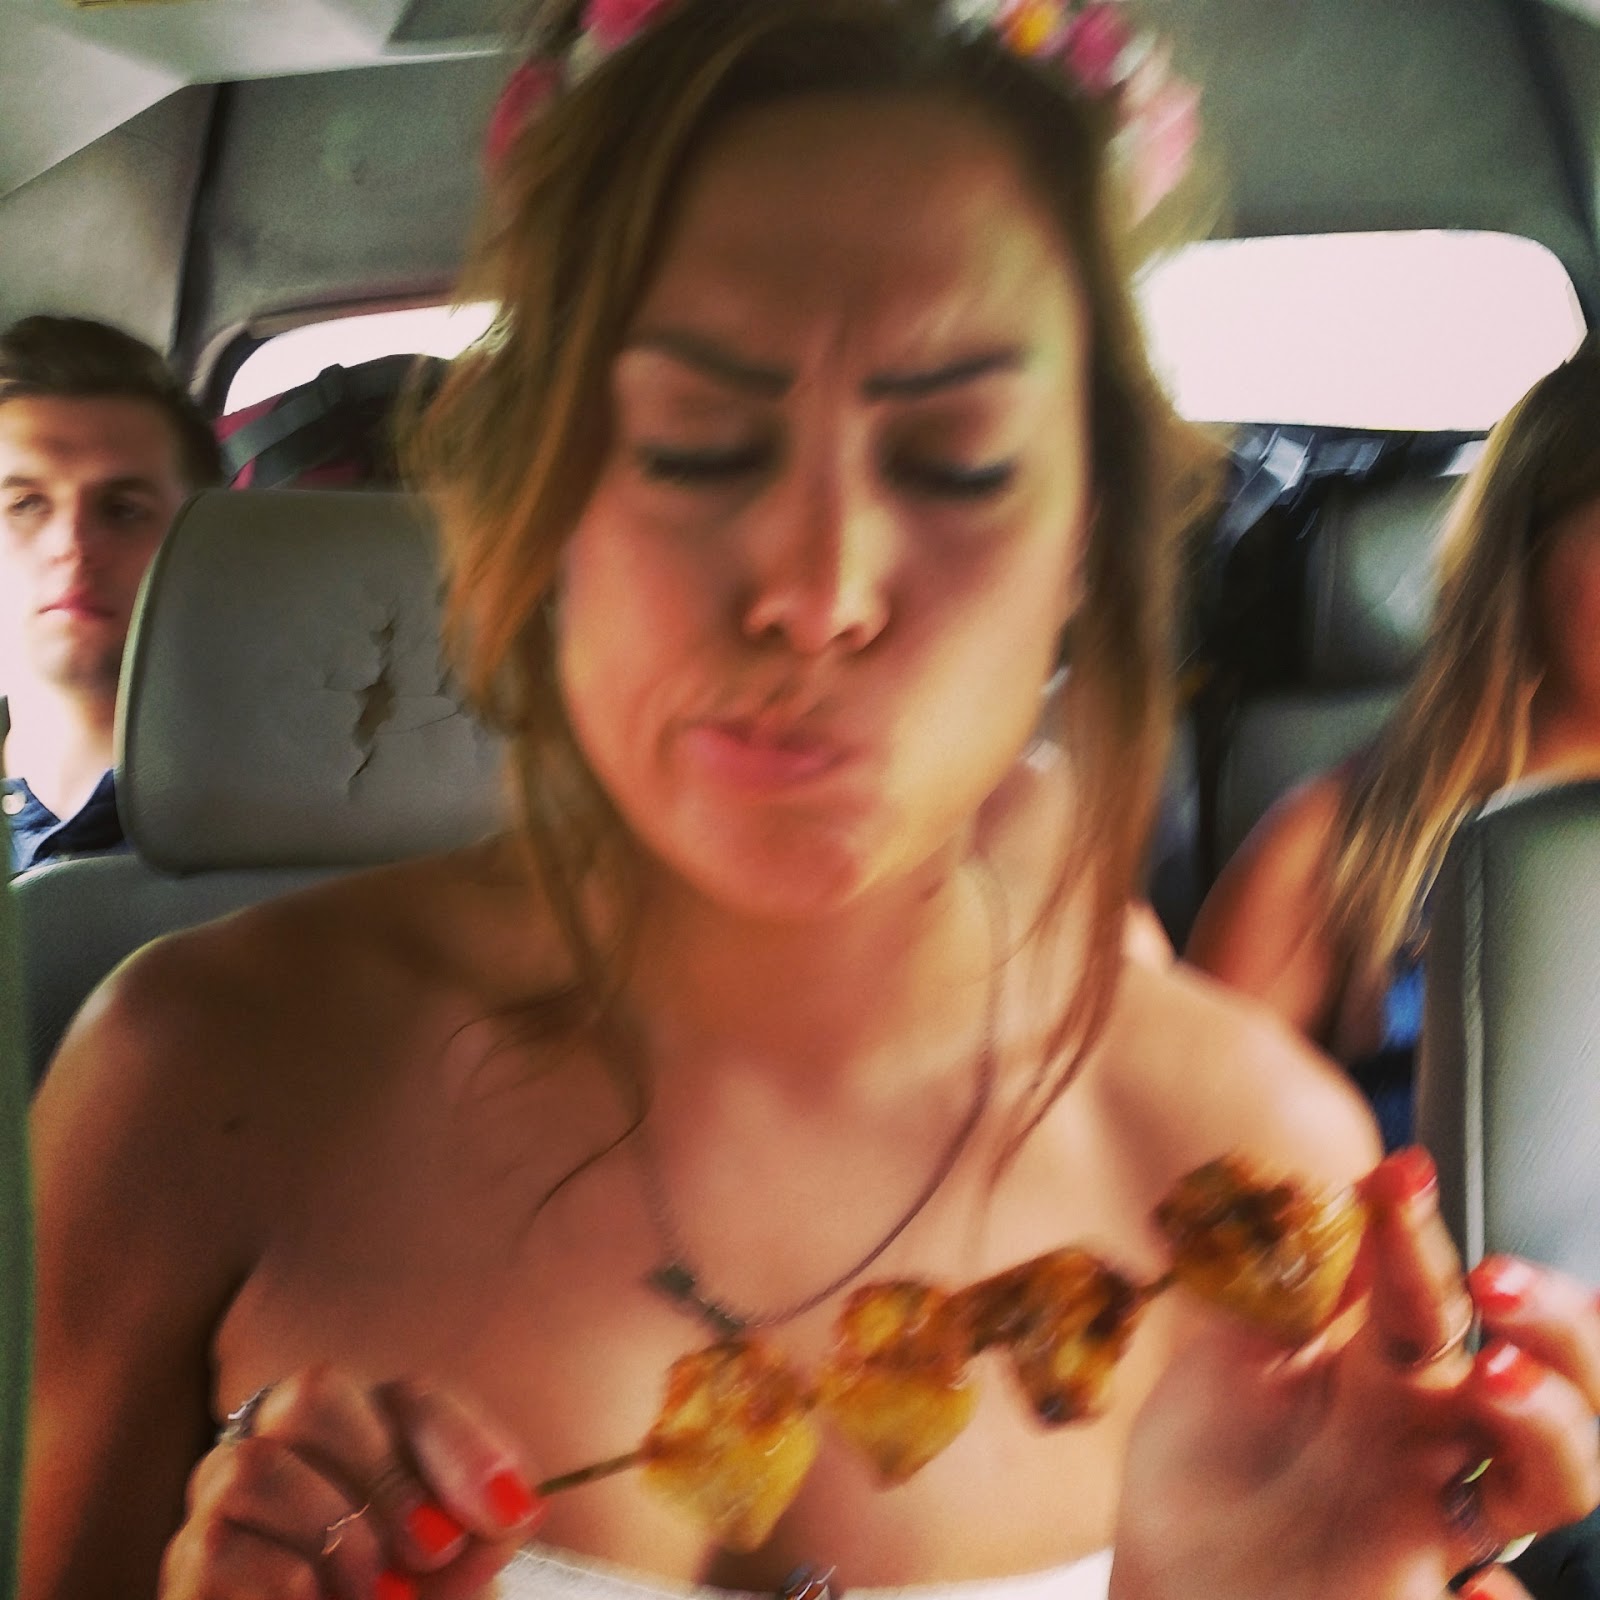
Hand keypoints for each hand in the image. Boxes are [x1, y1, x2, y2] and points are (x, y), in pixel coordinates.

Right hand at [158, 1367, 544, 1599]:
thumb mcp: (457, 1572)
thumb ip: (487, 1530)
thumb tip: (515, 1503)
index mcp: (363, 1428)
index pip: (410, 1398)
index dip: (460, 1448)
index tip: (507, 1512)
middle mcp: (284, 1442)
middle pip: (314, 1393)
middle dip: (386, 1474)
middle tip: (434, 1550)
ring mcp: (223, 1500)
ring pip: (257, 1464)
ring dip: (334, 1531)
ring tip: (380, 1594)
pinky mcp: (188, 1571)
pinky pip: (220, 1550)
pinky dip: (285, 1584)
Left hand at [1110, 1148, 1599, 1599]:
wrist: (1171, 1580)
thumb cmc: (1206, 1471)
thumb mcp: (1228, 1360)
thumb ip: (1272, 1293)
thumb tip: (1311, 1198)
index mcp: (1385, 1371)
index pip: (1431, 1292)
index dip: (1421, 1232)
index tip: (1397, 1172)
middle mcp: (1429, 1441)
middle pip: (1547, 1375)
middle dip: (1553, 1321)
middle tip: (1494, 1281)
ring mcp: (1430, 1522)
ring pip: (1558, 1478)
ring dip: (1552, 1423)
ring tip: (1495, 1378)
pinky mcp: (1414, 1592)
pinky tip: (1484, 1594)